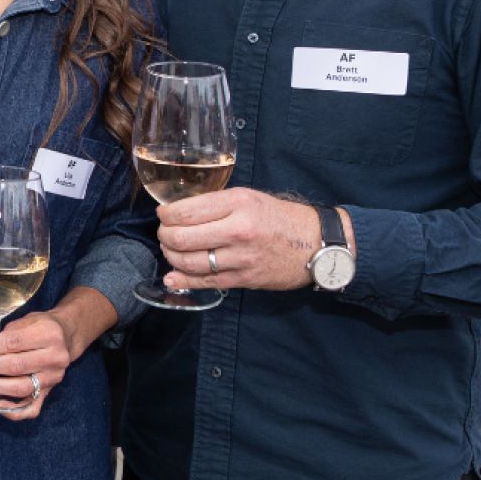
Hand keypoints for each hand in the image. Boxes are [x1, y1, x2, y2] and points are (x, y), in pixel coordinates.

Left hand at [0, 311, 73, 420]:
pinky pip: (32, 408)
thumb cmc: (40, 326)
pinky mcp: (50, 392)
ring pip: (22, 388)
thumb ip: (1, 334)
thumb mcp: (24, 321)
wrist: (66, 337)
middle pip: (16, 365)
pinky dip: (14, 410)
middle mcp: (55, 358)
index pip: (13, 342)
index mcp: (49, 334)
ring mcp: (53, 378)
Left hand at [156, 188, 331, 292]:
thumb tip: (180, 211)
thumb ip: (217, 204)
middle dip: (164, 236)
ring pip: (189, 262)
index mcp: (238, 203)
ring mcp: (241, 257)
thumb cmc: (281, 217)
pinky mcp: (244, 279)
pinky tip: (172, 277)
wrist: (317, 243)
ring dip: (171, 257)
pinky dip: (183, 280)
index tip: (164, 215)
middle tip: (165, 233)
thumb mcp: (249, 197)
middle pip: (181, 237)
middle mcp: (238, 230)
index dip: (166, 215)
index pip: (186, 211)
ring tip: (171, 250)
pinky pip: (206, 282)